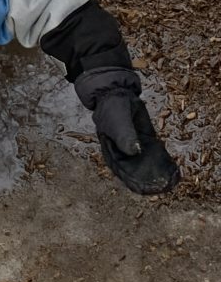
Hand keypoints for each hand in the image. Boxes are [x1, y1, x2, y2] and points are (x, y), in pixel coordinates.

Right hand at [75, 68, 179, 195]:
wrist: (119, 92)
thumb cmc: (112, 108)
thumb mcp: (117, 122)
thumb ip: (125, 136)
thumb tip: (135, 151)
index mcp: (111, 151)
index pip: (121, 169)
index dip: (131, 179)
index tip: (142, 189)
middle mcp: (123, 151)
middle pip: (135, 169)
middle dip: (146, 178)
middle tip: (160, 187)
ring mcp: (135, 146)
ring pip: (145, 162)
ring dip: (155, 171)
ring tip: (168, 182)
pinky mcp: (146, 139)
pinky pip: (153, 151)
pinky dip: (161, 159)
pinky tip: (171, 168)